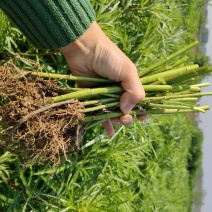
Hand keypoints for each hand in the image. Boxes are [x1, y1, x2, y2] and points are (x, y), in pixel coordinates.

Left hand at [60, 21, 145, 135]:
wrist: (84, 49)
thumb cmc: (109, 58)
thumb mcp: (128, 71)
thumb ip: (134, 91)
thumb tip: (127, 110)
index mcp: (130, 84)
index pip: (141, 101)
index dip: (143, 110)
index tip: (142, 117)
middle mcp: (120, 91)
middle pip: (127, 111)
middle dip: (128, 118)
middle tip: (124, 118)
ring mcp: (106, 95)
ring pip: (114, 114)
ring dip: (116, 121)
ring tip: (115, 121)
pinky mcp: (93, 98)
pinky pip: (100, 113)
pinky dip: (105, 123)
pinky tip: (109, 132)